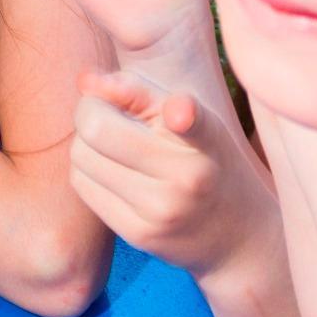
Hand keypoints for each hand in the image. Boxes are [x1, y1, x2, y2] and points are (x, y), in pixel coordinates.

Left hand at [67, 70, 276, 282]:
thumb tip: (85, 81)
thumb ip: (136, 88)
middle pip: (95, 127)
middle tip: (112, 116)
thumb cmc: (204, 159)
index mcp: (206, 139)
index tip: (181, 111)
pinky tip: (116, 172)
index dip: (183, 113)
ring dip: (87, 142)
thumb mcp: (190, 116)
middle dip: (92, 111)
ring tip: (118, 147)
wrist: (236, 234)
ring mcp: (161, 212)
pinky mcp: (139, 235)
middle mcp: (187, 178)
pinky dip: (88, 170)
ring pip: (80, 154)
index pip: (193, 122)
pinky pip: (81, 184)